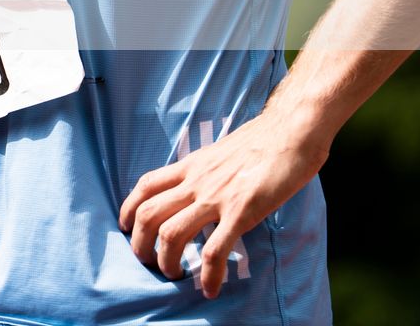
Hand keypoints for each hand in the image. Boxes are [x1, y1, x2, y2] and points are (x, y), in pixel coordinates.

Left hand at [117, 110, 328, 298]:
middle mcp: (196, 181)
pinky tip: (210, 289)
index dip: (129, 209)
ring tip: (175, 275)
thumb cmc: (263, 141)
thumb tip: (201, 186)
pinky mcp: (241, 211)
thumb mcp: (221, 151)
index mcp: (192, 165)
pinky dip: (208, 275)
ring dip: (167, 261)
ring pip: (172, 234)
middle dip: (141, 244)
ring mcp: (217, 196)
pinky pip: (215, 250)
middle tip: (149, 261)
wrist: (291, 131)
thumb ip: (206, 170)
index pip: (146, 185)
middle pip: (149, 214)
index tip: (128, 228)